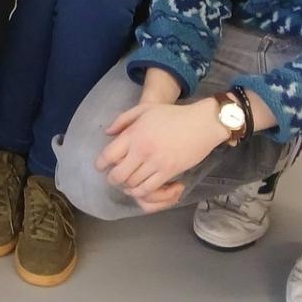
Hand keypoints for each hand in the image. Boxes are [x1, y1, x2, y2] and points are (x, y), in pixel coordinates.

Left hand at [95, 99, 230, 209]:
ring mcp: (156, 163)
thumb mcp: (145, 109)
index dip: (101, 164)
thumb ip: (123, 120)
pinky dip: (141, 192)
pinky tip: (140, 188)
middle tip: (114, 177)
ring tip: (127, 183)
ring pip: (133, 185)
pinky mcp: (169, 172)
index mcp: (134, 134)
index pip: (109, 155)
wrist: (201, 124)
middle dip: (113, 179)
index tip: (100, 167)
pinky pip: (150, 189)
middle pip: (119, 175)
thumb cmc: (172, 115)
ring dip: (127, 186)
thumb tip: (108, 133)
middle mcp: (142, 151)